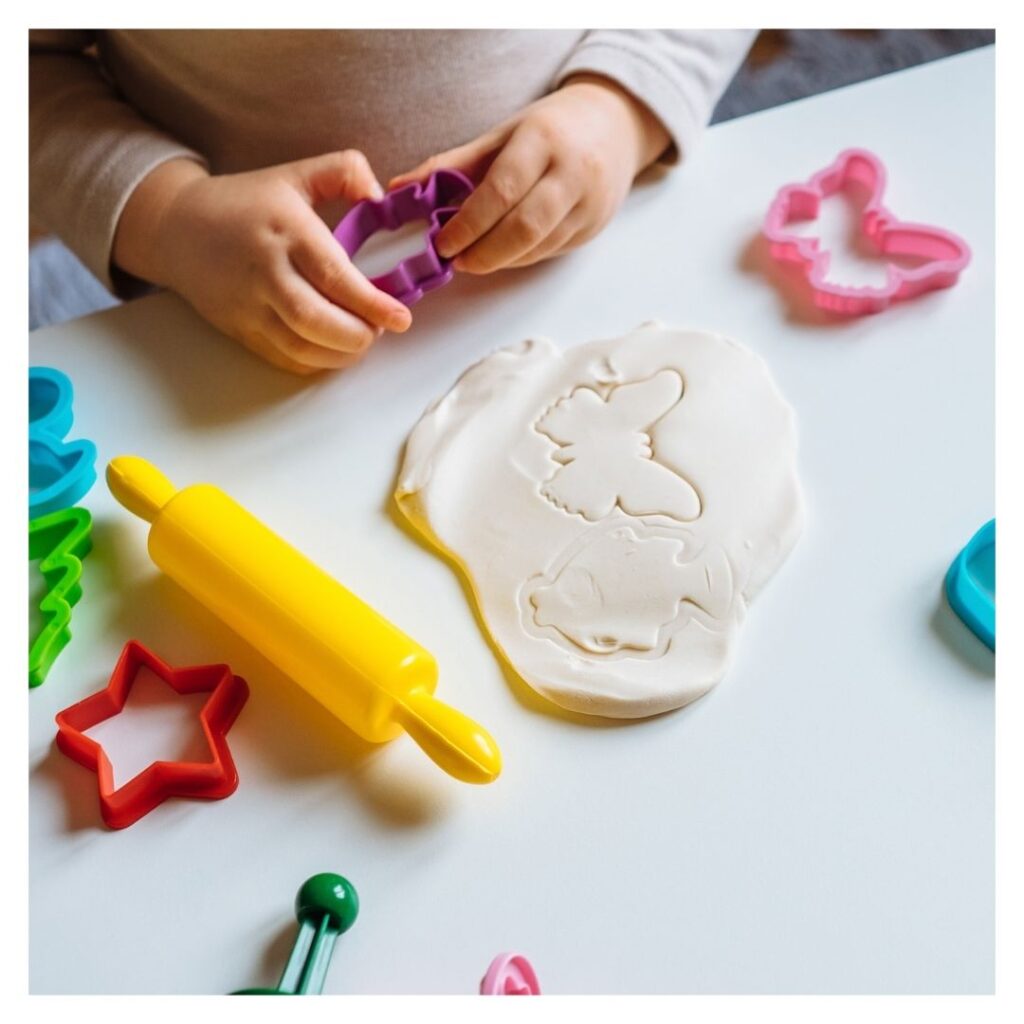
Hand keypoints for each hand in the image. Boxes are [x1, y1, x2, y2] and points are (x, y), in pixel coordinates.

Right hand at [113, 151, 412, 373]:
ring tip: (361, 339)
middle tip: (380, 329)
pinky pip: (285, 359)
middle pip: (317, 320)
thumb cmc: (245, 203)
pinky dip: (316, 362)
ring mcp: (249, 305)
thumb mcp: (295, 174)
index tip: (401, 317)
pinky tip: (333, 350)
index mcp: (286, 231)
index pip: (334, 276)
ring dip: (341, 354)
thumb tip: (380, 196)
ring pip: (301, 347)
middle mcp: (265, 271)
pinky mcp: (240, 329)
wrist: (175, 227)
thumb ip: (343, 172)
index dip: (372, 304)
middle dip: (359, 335)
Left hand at [390, 74, 668, 274]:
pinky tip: (500, 254)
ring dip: (500, 260)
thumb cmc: (550, 129)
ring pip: (538, 247)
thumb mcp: (501, 135)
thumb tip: (401, 189)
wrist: (615, 126)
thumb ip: (453, 165)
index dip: (469, 224)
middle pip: (524, 227)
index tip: (443, 243)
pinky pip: (549, 252)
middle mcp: (572, 173)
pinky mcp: (593, 228)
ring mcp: (589, 204)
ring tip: (473, 258)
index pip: (502, 191)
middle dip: (484, 252)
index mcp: (543, 140)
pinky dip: (519, 258)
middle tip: (457, 261)